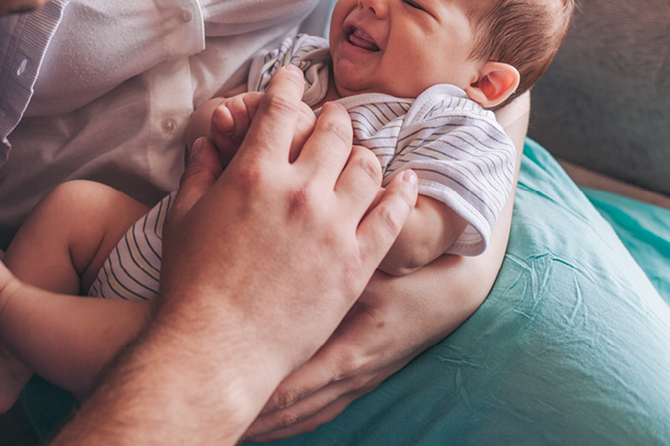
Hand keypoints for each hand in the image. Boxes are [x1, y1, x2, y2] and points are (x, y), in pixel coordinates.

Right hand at [158, 67, 416, 409]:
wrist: (217, 350)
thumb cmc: (190, 286)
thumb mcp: (182, 217)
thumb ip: (200, 171)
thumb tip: (210, 141)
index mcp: (254, 173)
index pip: (281, 109)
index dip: (287, 85)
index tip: (292, 77)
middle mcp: (299, 191)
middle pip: (333, 130)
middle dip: (331, 116)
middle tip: (329, 119)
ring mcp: (333, 227)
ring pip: (367, 166)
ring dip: (362, 152)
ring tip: (358, 153)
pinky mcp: (356, 264)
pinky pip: (392, 216)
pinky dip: (402, 192)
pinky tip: (406, 180)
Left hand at [243, 196, 514, 441]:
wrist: (456, 291)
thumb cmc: (411, 272)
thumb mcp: (377, 267)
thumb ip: (338, 262)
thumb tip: (288, 244)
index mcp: (353, 350)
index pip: (297, 383)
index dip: (259, 394)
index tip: (220, 390)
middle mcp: (353, 374)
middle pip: (295, 408)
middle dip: (255, 414)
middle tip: (213, 410)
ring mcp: (358, 381)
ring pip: (306, 414)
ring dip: (270, 422)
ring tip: (233, 425)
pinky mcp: (359, 379)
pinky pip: (319, 408)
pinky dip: (290, 417)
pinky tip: (264, 419)